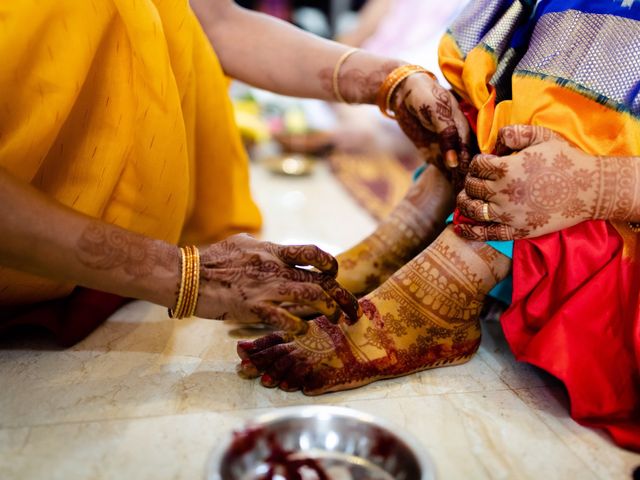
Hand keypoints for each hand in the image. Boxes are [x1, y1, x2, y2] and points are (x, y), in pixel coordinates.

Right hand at [195, 234, 359, 332]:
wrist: (188, 276)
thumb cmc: (213, 260)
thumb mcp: (243, 244)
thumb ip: (264, 248)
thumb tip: (275, 249)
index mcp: (273, 251)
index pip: (312, 253)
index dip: (330, 264)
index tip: (334, 275)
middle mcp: (275, 267)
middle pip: (320, 279)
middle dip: (342, 296)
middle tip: (352, 310)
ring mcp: (266, 287)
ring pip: (311, 296)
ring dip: (329, 310)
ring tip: (337, 320)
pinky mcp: (254, 307)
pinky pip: (285, 318)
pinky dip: (300, 326)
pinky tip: (305, 331)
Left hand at [392, 73, 473, 188]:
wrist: (402, 93)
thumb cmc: (423, 95)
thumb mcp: (435, 110)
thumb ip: (446, 132)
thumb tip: (454, 160)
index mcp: (465, 125)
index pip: (472, 151)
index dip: (473, 167)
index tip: (475, 185)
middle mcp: (459, 138)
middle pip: (467, 162)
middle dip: (469, 179)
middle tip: (471, 199)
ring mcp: (447, 146)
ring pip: (457, 168)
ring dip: (460, 183)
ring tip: (464, 202)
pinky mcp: (435, 152)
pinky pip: (444, 168)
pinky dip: (448, 180)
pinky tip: (454, 194)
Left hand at [455, 125, 601, 239]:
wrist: (590, 190)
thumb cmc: (566, 160)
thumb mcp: (542, 136)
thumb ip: (515, 133)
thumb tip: (495, 141)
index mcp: (505, 168)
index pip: (477, 165)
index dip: (479, 162)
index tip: (486, 163)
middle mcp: (502, 192)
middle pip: (471, 186)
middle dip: (471, 180)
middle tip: (477, 180)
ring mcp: (507, 214)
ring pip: (472, 209)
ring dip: (464, 202)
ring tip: (465, 198)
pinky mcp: (515, 231)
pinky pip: (485, 233)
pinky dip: (468, 230)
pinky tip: (459, 227)